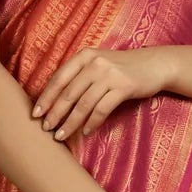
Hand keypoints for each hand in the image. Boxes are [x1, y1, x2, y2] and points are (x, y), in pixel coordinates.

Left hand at [32, 46, 170, 140]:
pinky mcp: (123, 87)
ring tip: (61, 135)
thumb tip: (56, 100)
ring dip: (71, 122)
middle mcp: (95, 63)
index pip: (59, 79)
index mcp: (84, 56)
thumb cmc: (123, 68)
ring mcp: (109, 74)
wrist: (155, 65)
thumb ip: (80, 75)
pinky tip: (86, 132)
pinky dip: (92, 123)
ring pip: (83, 103)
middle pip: (68, 93)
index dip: (46, 98)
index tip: (35, 114)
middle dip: (55, 113)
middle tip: (46, 129)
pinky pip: (102, 109)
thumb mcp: (99, 64)